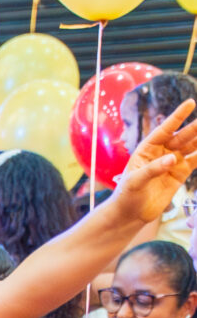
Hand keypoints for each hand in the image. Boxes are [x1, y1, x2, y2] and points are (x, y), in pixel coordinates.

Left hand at [108, 97, 196, 235]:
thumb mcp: (135, 181)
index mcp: (147, 148)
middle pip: (181, 136)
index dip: (178, 116)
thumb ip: (153, 169)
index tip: (191, 103)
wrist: (131, 214)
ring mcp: (172, 162)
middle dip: (195, 128)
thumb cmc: (126, 195)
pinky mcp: (180, 174)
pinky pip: (194, 161)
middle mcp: (162, 152)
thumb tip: (172, 159)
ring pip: (190, 147)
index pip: (165, 129)